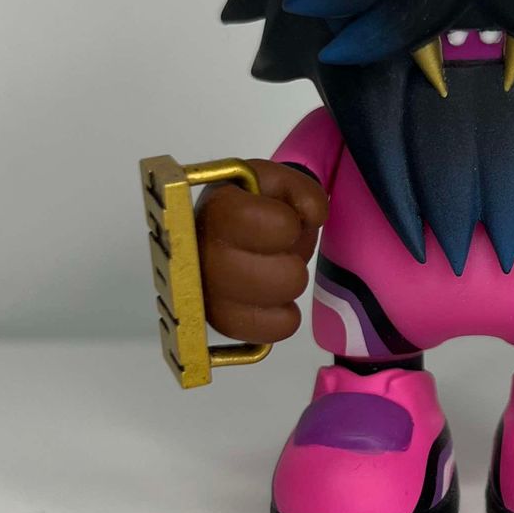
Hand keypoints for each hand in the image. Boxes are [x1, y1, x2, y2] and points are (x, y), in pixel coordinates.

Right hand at [194, 160, 327, 344]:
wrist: (231, 232)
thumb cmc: (254, 206)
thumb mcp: (275, 183)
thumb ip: (301, 189)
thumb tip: (313, 215)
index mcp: (213, 211)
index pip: (251, 222)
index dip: (285, 225)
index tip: (285, 223)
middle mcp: (200, 256)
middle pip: (276, 275)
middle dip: (292, 260)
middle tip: (282, 250)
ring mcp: (206, 296)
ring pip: (277, 302)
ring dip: (288, 285)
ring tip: (274, 270)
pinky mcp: (221, 325)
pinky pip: (274, 329)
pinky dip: (284, 314)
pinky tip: (272, 298)